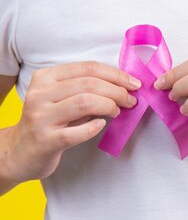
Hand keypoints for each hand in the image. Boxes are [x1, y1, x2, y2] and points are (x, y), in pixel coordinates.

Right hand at [6, 61, 140, 182]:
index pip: (88, 68)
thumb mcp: (61, 97)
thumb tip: (124, 85)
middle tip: (130, 100)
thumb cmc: (49, 121)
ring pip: (84, 102)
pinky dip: (94, 127)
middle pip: (89, 84)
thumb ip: (85, 87)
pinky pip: (77, 132)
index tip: (134, 84)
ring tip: (118, 111)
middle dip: (117, 91)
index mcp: (45, 78)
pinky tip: (101, 125)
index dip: (116, 74)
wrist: (20, 151)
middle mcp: (40, 94)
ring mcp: (41, 117)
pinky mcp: (45, 140)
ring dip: (109, 105)